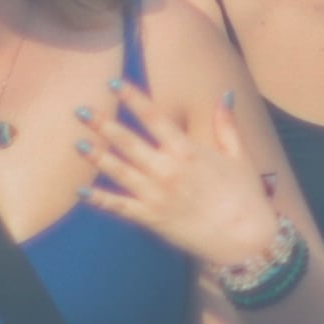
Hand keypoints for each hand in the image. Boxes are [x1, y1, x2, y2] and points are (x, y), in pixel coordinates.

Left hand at [72, 75, 285, 274]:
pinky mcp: (152, 218)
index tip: (113, 83)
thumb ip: (227, 125)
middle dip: (102, 124)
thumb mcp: (240, 156)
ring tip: (77, 142)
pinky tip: (81, 190)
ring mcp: (156, 195)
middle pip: (128, 141)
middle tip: (80, 110)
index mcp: (187, 151)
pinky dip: (99, 199)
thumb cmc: (246, 196)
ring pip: (118, 170)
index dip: (132, 98)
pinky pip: (120, 207)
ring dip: (96, 156)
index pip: (154, 117)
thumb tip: (225, 95)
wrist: (246, 239)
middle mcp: (167, 169)